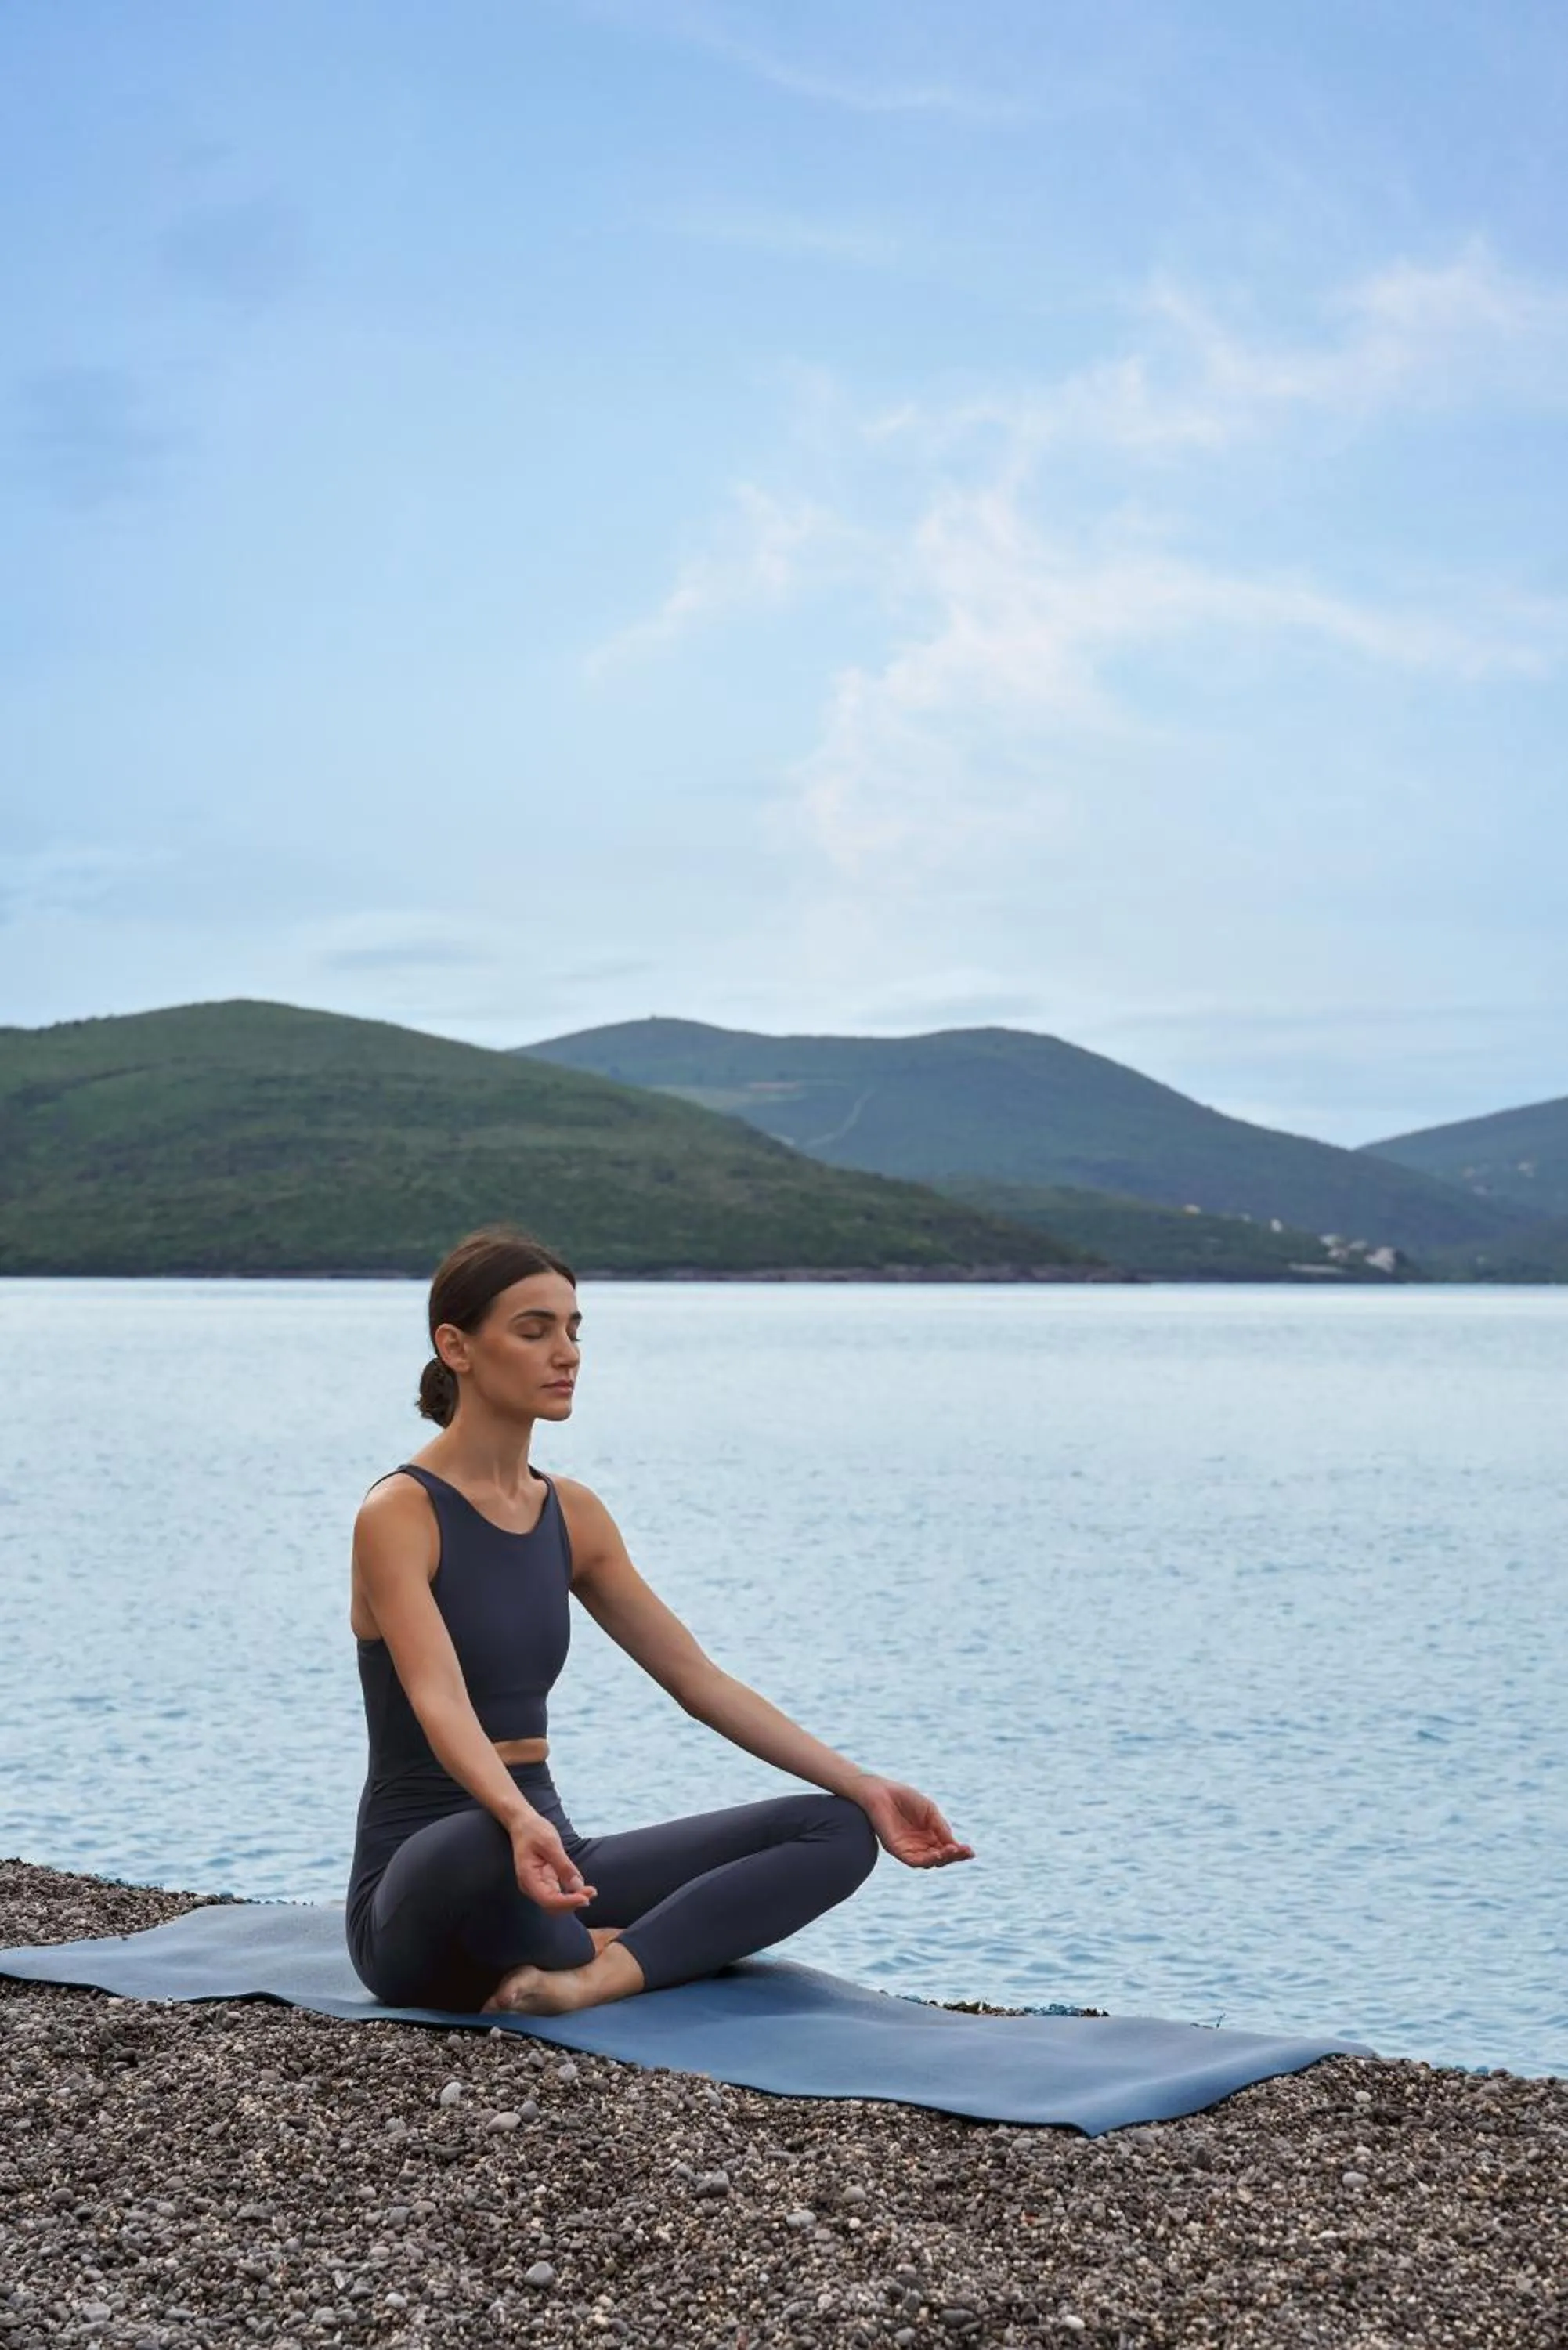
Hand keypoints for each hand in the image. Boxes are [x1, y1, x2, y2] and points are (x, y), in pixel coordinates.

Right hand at [509, 1816, 596, 1912]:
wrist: (523, 1824)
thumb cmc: (534, 1830)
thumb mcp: (550, 1843)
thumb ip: (563, 1865)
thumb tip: (578, 1886)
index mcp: (528, 1877)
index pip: (548, 1899)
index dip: (567, 1902)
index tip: (586, 1899)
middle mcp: (530, 1886)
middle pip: (552, 1905)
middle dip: (572, 1903)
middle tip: (592, 1892)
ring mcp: (536, 1885)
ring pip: (555, 1903)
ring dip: (573, 1900)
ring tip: (591, 1891)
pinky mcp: (544, 1882)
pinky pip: (557, 1894)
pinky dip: (570, 1894)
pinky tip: (583, 1889)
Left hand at [849, 1775, 974, 1869]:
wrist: (881, 1792)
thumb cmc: (905, 1799)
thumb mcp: (930, 1812)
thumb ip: (941, 1828)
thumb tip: (956, 1846)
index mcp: (929, 1836)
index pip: (947, 1849)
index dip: (959, 1852)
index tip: (970, 1851)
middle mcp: (920, 1845)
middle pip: (941, 1858)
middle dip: (954, 1857)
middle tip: (964, 1852)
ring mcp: (909, 1849)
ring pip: (929, 1862)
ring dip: (942, 1859)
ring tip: (952, 1851)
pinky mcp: (897, 1850)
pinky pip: (914, 1861)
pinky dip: (927, 1860)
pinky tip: (937, 1853)